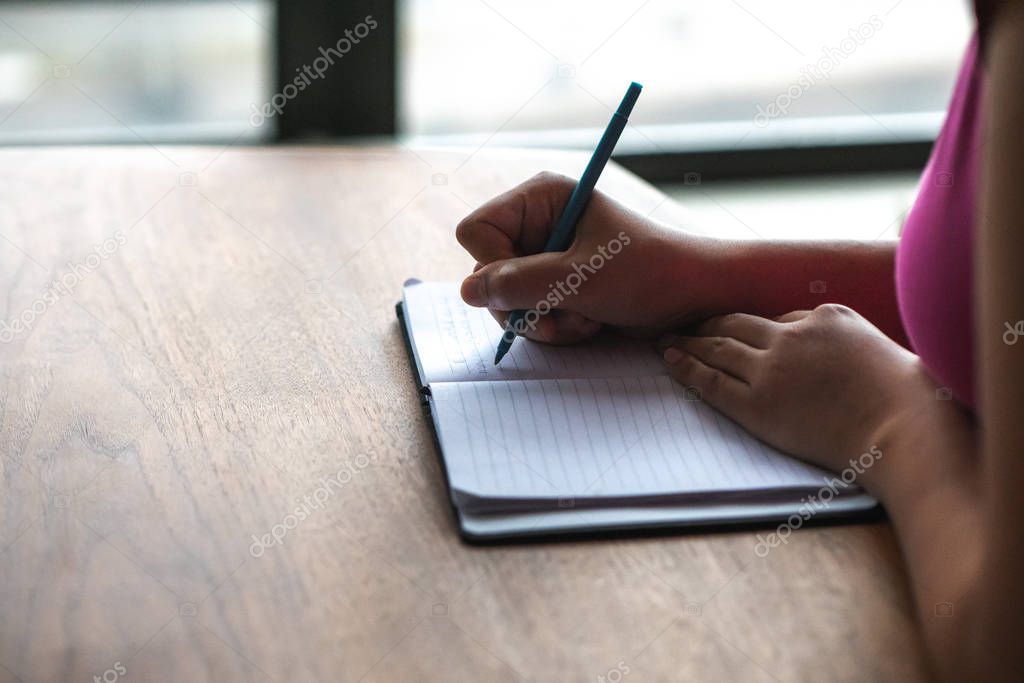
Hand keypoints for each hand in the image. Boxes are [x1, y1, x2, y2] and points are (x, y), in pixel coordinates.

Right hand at [456, 171, 725, 343]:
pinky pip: (527, 313)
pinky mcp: (555, 284)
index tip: (531, 288)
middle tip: (560, 319)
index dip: (494, 267)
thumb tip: (467, 292)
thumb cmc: (649, 273)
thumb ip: (521, 283)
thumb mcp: (582, 278)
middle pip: (486, 271)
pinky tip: (587, 322)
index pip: (477, 233)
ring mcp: (544, 256)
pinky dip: (554, 327)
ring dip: (542, 320)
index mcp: (541, 198)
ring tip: (583, 320)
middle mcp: (537, 223)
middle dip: (524, 304)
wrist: (694, 296)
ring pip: (505, 299)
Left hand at [659, 304, 937, 476]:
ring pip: (717, 348)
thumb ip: (835, 338)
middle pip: (735, 324)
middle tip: (682, 324)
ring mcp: (772, 369)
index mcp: (823, 316)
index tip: (730, 327)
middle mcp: (791, 336)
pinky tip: (672, 360)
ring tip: (666, 340)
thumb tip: (804, 334)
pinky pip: (711, 381)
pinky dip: (687, 368)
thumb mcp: (871, 346)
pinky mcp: (758, 404)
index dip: (748, 327)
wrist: (903, 428)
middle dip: (706, 323)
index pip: (776, 320)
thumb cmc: (901, 395)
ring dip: (687, 342)